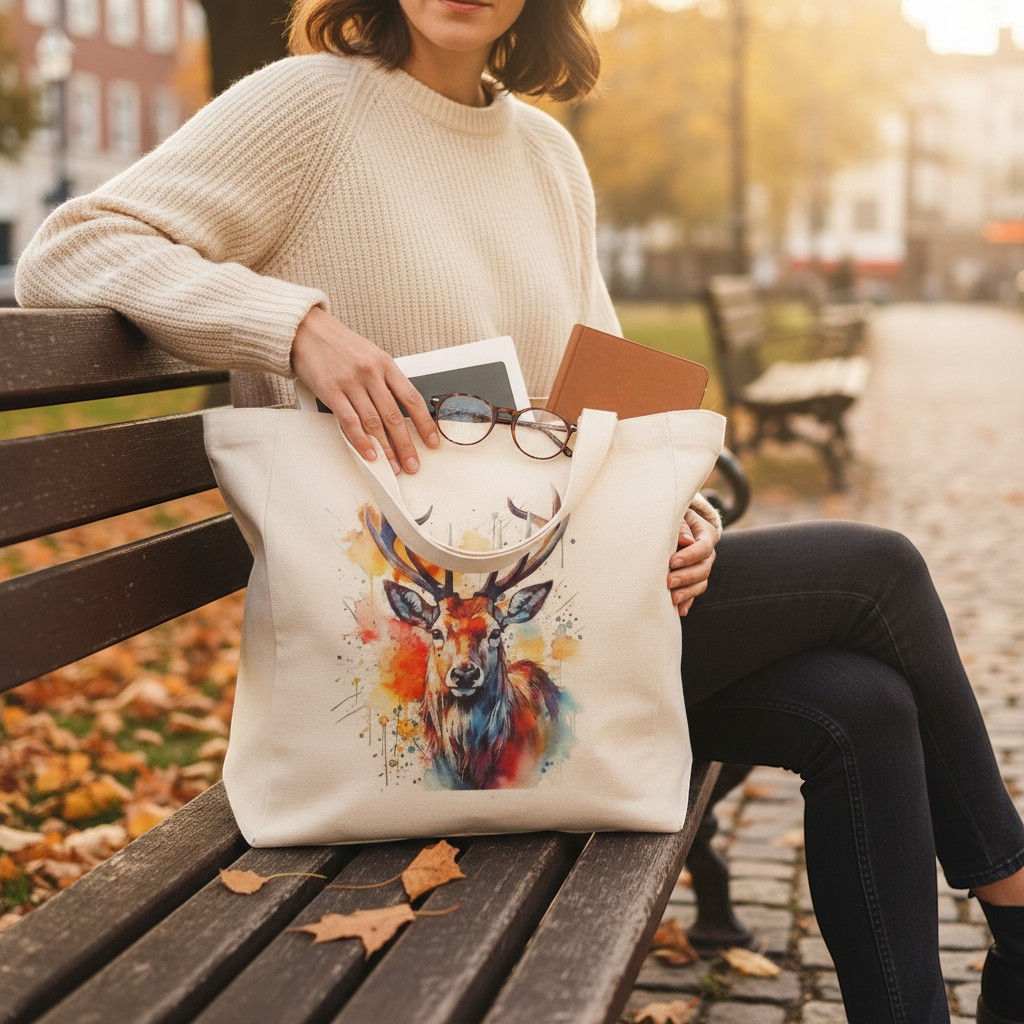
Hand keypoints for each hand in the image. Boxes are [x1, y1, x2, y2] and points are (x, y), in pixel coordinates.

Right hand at [290, 305, 438, 473]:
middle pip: (394, 416)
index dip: (424, 423)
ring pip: (374, 422)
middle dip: (406, 445)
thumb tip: (402, 410)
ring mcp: (350, 382)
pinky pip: (349, 421)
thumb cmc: (339, 344)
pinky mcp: (331, 391)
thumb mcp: (371, 355)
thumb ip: (386, 380)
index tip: (432, 441)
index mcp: (385, 364)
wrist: (307, 330)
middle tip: (413, 463)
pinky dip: (361, 441)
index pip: (412, 398)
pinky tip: (369, 453)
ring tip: (393, 465)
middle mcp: (370, 373)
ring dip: (386, 448)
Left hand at [667, 508, 717, 616]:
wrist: (675, 523)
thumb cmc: (673, 517)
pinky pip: (694, 592)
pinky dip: (687, 602)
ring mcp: (703, 567)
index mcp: (706, 534)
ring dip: (687, 592)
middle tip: (668, 582)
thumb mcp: (678, 516)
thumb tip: (686, 541)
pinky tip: (679, 610)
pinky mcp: (695, 579)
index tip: (672, 562)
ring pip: (701, 583)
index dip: (689, 556)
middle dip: (686, 577)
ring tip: (671, 598)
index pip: (703, 547)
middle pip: (703, 568)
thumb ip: (681, 527)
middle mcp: (708, 553)